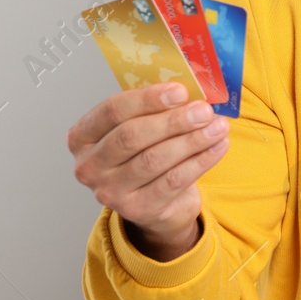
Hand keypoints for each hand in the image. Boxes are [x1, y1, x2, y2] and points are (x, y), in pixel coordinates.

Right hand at [67, 82, 230, 260]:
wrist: (156, 203)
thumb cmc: (145, 154)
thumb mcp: (141, 128)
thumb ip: (156, 109)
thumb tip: (191, 90)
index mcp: (83, 136)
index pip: (112, 111)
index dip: (148, 99)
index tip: (179, 91)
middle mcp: (90, 166)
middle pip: (132, 136)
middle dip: (173, 121)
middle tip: (203, 111)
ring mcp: (111, 191)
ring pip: (155, 159)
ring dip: (192, 140)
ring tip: (218, 127)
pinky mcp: (138, 209)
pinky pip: (174, 181)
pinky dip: (201, 161)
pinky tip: (218, 147)